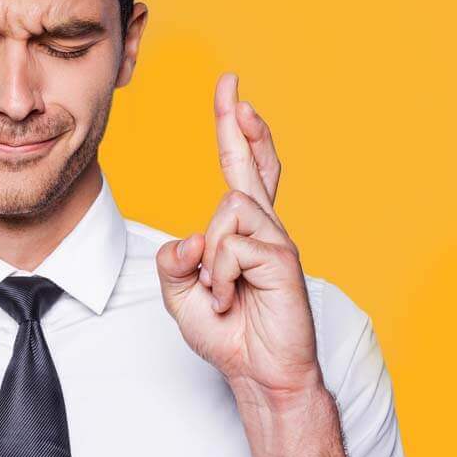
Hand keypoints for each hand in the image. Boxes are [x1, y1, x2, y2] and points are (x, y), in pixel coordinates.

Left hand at [155, 72, 323, 400]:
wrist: (258, 372)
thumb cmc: (226, 330)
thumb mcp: (180, 292)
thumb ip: (174, 260)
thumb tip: (192, 237)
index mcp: (239, 229)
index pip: (238, 170)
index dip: (236, 133)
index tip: (234, 95)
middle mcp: (261, 226)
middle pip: (251, 164)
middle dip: (239, 122)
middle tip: (232, 83)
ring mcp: (275, 239)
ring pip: (227, 208)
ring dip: (210, 256)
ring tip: (219, 291)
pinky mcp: (283, 258)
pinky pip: (233, 244)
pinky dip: (219, 274)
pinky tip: (229, 297)